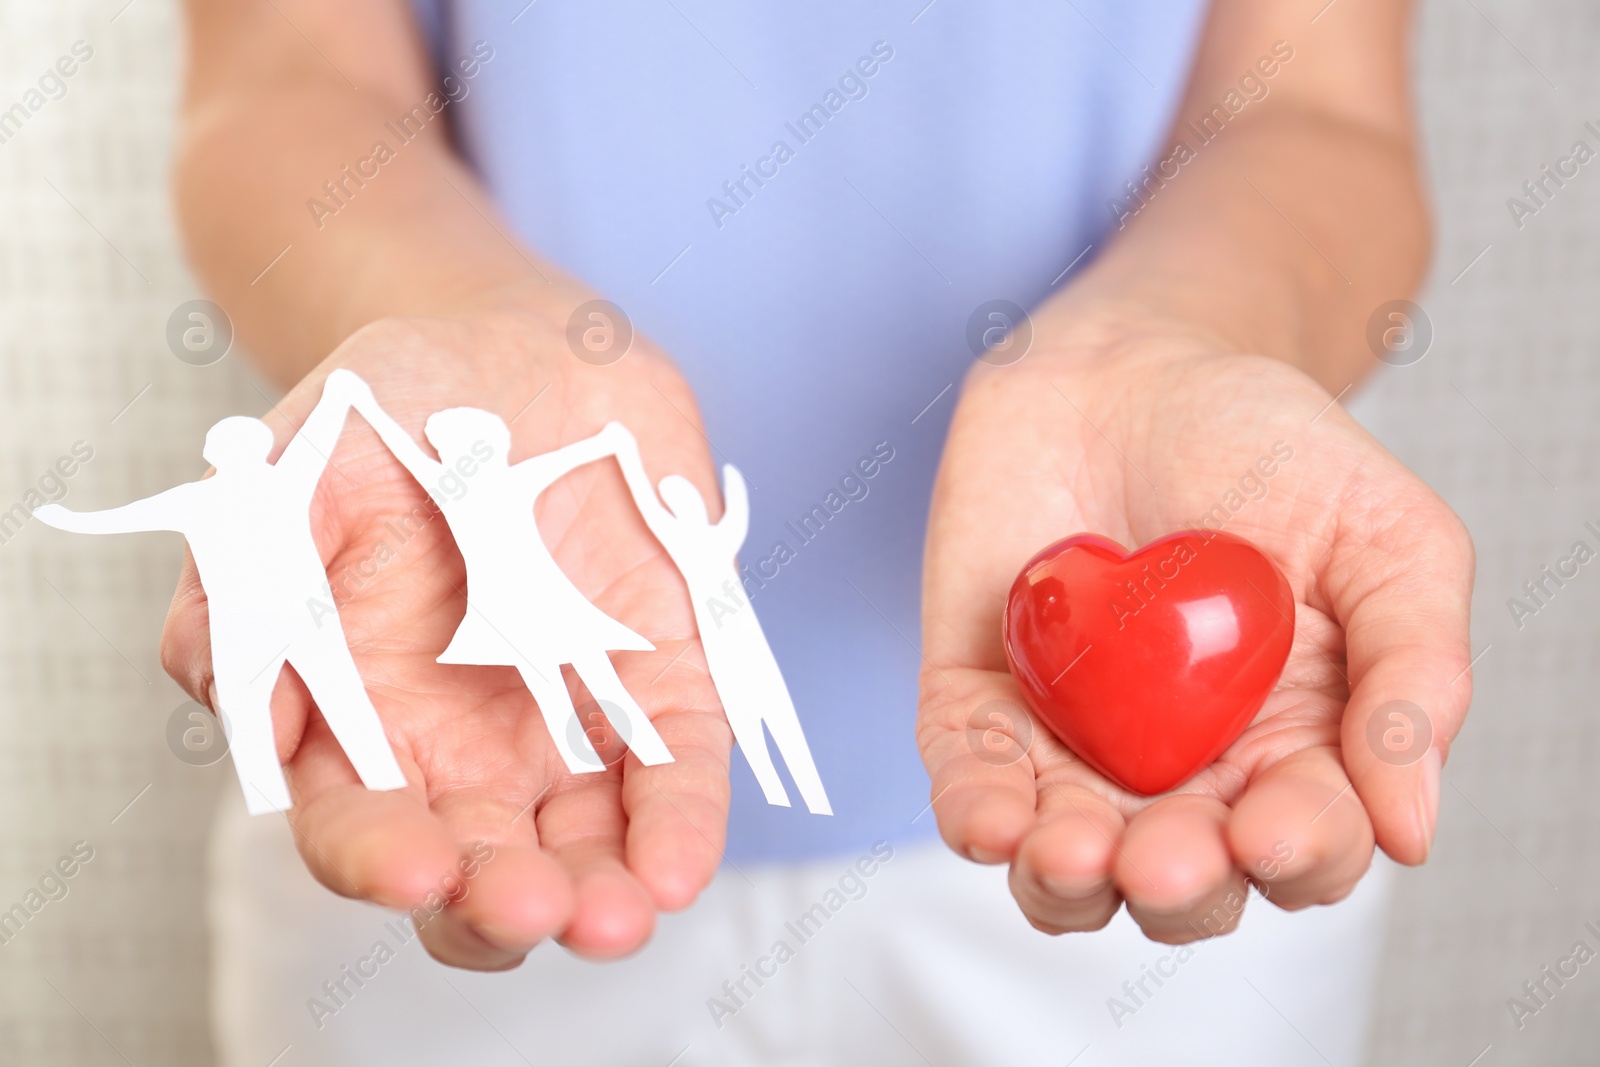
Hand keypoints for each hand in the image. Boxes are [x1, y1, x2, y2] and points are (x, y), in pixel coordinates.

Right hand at [161, 284, 732, 968]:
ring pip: (582, 846)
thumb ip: (246, 589)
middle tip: (528, 907)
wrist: (516, 347)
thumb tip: (251, 717)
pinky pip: (677, 767)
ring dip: (598, 895)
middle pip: (477, 868)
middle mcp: (465, 742)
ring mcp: (570, 721)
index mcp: (360, 712)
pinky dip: (680, 821)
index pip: (359, 822)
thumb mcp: (290, 474)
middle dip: (499, 906)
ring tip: (613, 916)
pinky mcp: (665, 682)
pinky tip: (675, 866)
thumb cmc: (390, 410)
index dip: (379, 858)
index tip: (414, 868)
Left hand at [918, 308, 1472, 942]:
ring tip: (1071, 851)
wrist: (1124, 369)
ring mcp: (1077, 749)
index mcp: (1293, 751)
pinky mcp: (981, 708)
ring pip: (1067, 870)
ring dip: (1067, 882)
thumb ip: (1415, 671)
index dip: (1293, 855)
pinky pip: (971, 786)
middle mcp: (1184, 774)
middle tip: (1163, 855)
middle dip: (1175, 886)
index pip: (1303, 845)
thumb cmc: (1264, 446)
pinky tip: (990, 819)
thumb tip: (1413, 831)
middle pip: (1182, 884)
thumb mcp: (1385, 535)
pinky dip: (976, 815)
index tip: (1269, 830)